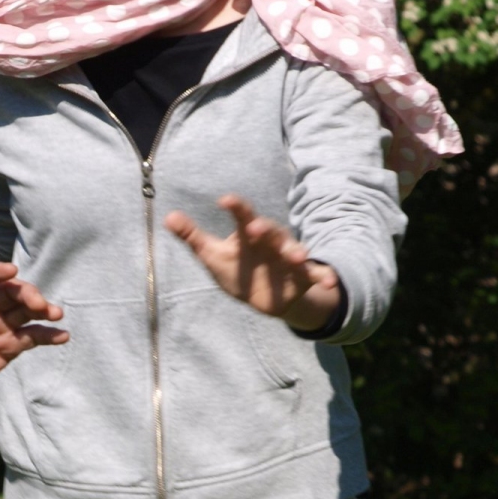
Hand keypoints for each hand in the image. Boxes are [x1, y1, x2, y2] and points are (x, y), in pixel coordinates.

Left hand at [0, 263, 66, 475]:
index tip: (12, 270)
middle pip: (10, 293)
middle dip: (27, 294)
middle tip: (40, 304)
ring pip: (25, 312)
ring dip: (42, 310)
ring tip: (56, 315)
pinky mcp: (9, 348)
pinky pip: (31, 337)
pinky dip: (48, 336)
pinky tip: (63, 336)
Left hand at [165, 196, 340, 331]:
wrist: (265, 297)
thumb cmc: (238, 270)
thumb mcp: (213, 255)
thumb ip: (192, 237)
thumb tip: (168, 216)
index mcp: (249, 235)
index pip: (242, 217)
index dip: (235, 208)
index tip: (224, 200)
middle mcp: (271, 242)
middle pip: (269, 231)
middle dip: (264, 229)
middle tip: (254, 228)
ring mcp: (288, 259)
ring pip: (294, 251)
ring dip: (296, 252)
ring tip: (297, 256)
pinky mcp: (302, 278)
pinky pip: (315, 275)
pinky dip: (324, 276)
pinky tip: (329, 281)